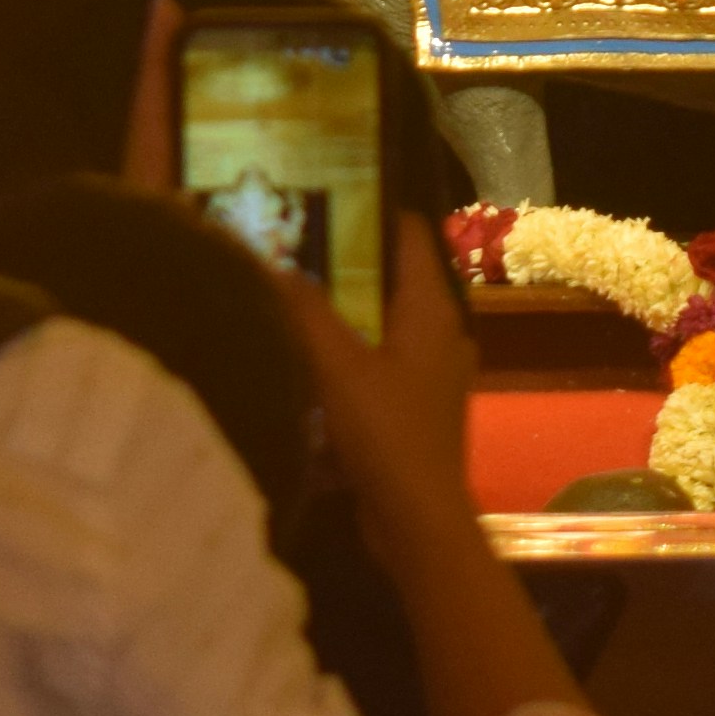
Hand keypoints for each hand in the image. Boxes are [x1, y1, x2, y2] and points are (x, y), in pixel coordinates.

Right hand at [275, 212, 481, 542]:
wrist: (418, 522)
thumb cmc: (386, 433)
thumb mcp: (337, 367)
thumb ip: (305, 311)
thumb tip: (272, 261)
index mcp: (434, 309)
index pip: (411, 234)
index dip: (372, 208)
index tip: (322, 193)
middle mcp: (442, 332)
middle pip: (394, 276)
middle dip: (346, 261)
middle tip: (291, 242)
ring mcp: (432, 372)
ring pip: (385, 321)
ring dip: (345, 310)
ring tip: (290, 293)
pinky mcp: (417, 408)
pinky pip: (382, 362)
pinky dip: (351, 353)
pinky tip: (308, 358)